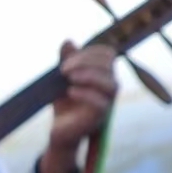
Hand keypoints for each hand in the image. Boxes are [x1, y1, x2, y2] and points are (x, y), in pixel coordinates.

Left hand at [36, 44, 120, 172]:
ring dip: (89, 76)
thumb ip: (66, 60)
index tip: (67, 58)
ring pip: (111, 84)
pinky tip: (70, 92)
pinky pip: (101, 103)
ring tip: (68, 78)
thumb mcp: (61, 78)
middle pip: (109, 66)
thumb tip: (69, 41)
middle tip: (63, 69)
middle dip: (86, 62)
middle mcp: (109, 88)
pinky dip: (86, 94)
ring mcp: (107, 103)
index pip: (108, 54)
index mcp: (103, 75)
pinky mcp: (99, 118)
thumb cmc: (64, 103)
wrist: (60, 130)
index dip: (90, 51)